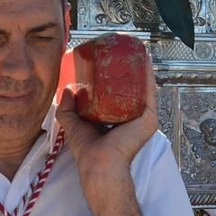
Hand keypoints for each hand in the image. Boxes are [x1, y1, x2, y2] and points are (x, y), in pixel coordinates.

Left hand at [57, 54, 159, 206]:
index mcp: (117, 121)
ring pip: (143, 89)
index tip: (109, 63)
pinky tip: (145, 60)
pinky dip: (148, 76)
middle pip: (132, 91)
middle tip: (122, 54)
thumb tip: (66, 90)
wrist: (99, 163)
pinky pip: (149, 93)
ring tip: (134, 52)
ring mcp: (142, 118)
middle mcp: (132, 118)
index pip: (118, 97)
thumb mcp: (74, 125)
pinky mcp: (149, 118)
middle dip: (129, 72)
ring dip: (141, 70)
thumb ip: (67, 110)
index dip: (115, 80)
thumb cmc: (88, 151)